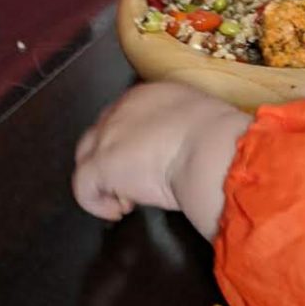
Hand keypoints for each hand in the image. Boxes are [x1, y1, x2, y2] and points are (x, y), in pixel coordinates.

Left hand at [73, 82, 250, 238]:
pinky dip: (97, 203)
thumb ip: (186, 131)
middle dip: (114, 160)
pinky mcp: (100, 164)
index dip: (132, 142)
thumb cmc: (221, 139)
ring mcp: (107, 135)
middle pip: (100, 135)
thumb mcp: (202, 125)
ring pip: (87, 158)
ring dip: (106, 181)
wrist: (215, 149)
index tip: (151, 163)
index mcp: (151, 94)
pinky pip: (83, 187)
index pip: (126, 117)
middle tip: (138, 184)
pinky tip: (120, 210)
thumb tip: (190, 152)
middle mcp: (122, 108)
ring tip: (129, 201)